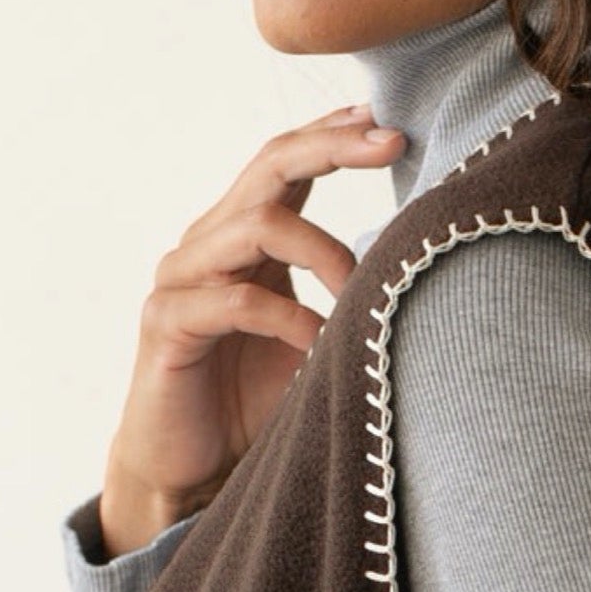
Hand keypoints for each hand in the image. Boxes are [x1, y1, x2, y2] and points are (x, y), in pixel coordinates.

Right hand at [95, 104, 403, 555]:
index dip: (330, 134)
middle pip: (268, 168)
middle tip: (390, 144)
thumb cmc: (253, 402)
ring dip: (323, 251)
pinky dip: (290, 318)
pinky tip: (322, 345)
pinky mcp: (167, 326)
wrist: (187, 470)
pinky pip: (236, 303)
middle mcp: (207, 245)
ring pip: (255, 225)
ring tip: (360, 291)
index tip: (385, 121)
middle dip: (332, 148)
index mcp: (241, 238)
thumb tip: (422, 262)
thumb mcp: (314, 338)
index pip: (283, 163)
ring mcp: (181, 280)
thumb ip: (346, 296)